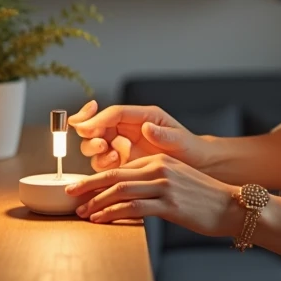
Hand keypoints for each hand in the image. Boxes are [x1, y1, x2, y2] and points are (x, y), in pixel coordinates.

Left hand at [64, 154, 244, 236]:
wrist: (232, 206)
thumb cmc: (204, 199)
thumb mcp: (177, 181)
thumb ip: (154, 182)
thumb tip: (129, 194)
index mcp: (160, 160)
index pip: (121, 167)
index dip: (97, 178)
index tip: (81, 188)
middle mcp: (160, 168)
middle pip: (115, 175)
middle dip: (88, 186)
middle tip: (70, 195)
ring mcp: (164, 185)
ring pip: (120, 190)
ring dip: (97, 202)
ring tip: (83, 212)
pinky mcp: (169, 203)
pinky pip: (133, 207)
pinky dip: (113, 213)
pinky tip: (101, 219)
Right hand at [68, 100, 210, 172]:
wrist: (193, 167)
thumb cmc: (187, 147)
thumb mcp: (179, 138)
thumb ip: (163, 133)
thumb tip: (147, 128)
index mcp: (139, 117)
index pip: (112, 113)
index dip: (96, 117)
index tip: (86, 125)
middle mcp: (126, 130)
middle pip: (95, 127)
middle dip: (90, 132)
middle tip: (100, 143)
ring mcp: (121, 147)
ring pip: (94, 145)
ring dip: (95, 149)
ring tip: (112, 154)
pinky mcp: (119, 165)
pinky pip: (101, 164)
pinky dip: (101, 164)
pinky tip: (114, 165)